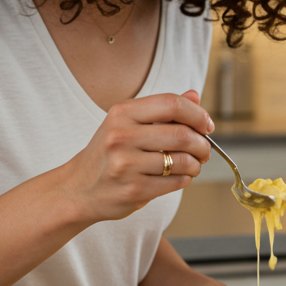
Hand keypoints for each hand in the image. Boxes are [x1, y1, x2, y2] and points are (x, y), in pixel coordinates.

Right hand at [60, 90, 211, 224]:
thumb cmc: (109, 153)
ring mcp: (126, 164)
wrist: (78, 188)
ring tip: (192, 165)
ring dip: (196, 164)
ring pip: (182, 161)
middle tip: (205, 150)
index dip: (197, 114)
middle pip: (182, 135)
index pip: (172, 104)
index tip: (207, 125)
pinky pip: (175, 182)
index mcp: (122, 113)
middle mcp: (121, 136)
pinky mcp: (133, 189)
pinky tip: (178, 177)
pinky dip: (185, 179)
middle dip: (202, 144)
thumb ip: (162, 110)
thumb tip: (195, 96)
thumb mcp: (128, 124)